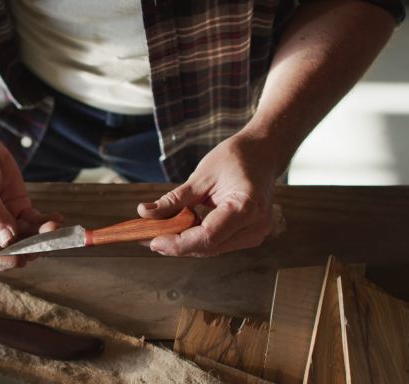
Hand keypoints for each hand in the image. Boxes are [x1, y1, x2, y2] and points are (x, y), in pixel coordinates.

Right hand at [0, 133, 60, 269]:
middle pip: (5, 248)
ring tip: (54, 228)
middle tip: (43, 245)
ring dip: (40, 235)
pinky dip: (45, 221)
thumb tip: (9, 240)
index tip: (16, 259)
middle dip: (25, 249)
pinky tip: (56, 219)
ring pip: (24, 236)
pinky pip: (33, 220)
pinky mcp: (17, 207)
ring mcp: (2, 219)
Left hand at [138, 134, 277, 256]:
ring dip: (184, 243)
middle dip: (176, 245)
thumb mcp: (201, 175)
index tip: (152, 240)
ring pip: (212, 248)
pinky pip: (218, 243)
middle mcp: (255, 226)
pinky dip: (197, 238)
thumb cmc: (235, 158)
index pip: (207, 236)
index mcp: (246, 207)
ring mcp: (255, 233)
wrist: (263, 153)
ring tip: (158, 232)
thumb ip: (174, 199)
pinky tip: (179, 229)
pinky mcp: (250, 235)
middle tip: (145, 236)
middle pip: (208, 247)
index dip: (178, 243)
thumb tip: (145, 213)